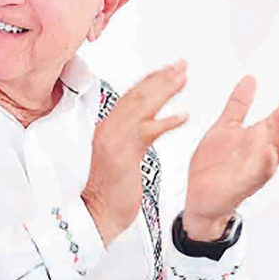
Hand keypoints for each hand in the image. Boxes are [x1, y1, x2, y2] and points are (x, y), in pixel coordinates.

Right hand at [82, 61, 188, 246]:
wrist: (95, 214)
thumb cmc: (109, 190)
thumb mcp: (118, 156)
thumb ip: (128, 137)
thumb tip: (143, 124)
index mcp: (109, 127)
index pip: (132, 96)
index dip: (151, 80)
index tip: (167, 69)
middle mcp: (110, 128)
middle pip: (138, 95)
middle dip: (161, 77)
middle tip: (180, 65)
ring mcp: (116, 139)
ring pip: (143, 106)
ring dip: (165, 90)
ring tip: (182, 78)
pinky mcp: (125, 154)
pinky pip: (149, 132)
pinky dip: (167, 122)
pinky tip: (183, 116)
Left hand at [182, 76, 278, 240]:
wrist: (198, 195)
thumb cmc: (215, 164)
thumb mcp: (225, 126)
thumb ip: (239, 104)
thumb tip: (250, 78)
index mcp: (260, 138)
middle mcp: (263, 154)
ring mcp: (256, 169)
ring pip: (277, 152)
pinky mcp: (244, 185)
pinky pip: (260, 174)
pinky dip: (266, 163)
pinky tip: (268, 150)